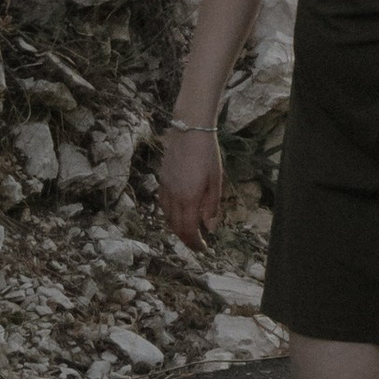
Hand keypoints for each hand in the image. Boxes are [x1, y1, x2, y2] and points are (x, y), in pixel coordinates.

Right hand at [158, 119, 223, 246]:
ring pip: (167, 217)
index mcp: (189, 198)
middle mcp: (174, 197)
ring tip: (188, 230)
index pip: (188, 230)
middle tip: (197, 243)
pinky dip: (169, 215)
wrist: (190, 130)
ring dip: (177, 228)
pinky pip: (163, 205)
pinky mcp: (161, 180)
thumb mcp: (216, 180)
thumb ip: (212, 205)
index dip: (195, 243)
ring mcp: (165, 188)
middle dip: (186, 239)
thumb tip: (210, 226)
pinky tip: (177, 213)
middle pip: (176, 227)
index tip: (203, 249)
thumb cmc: (208, 154)